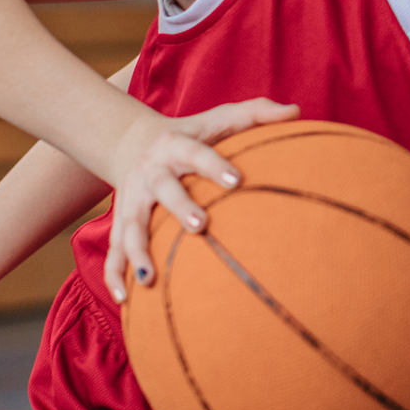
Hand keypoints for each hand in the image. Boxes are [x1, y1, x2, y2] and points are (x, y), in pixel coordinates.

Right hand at [104, 98, 298, 302]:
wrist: (133, 141)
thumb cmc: (193, 133)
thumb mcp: (221, 117)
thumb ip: (256, 113)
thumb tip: (296, 110)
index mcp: (177, 146)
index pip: (197, 152)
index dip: (214, 165)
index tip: (237, 180)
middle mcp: (151, 173)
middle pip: (163, 189)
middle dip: (179, 206)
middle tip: (201, 226)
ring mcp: (132, 199)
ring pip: (130, 225)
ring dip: (137, 252)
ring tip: (148, 278)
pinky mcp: (120, 221)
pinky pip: (114, 250)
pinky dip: (113, 274)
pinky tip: (122, 298)